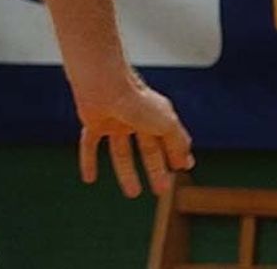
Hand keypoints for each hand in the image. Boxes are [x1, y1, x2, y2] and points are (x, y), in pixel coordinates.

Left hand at [77, 76, 193, 197]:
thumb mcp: (168, 124)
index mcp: (155, 115)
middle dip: (154, 170)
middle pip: (147, 150)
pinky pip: (90, 145)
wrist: (103, 83)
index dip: (175, 155)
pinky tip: (89, 179)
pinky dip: (89, 162)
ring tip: (133, 194)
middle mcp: (135, 118)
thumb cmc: (137, 100)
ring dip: (126, 173)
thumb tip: (187, 164)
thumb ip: (179, 143)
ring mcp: (114, 121)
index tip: (181, 170)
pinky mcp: (93, 123)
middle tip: (160, 191)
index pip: (168, 140)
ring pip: (121, 152)